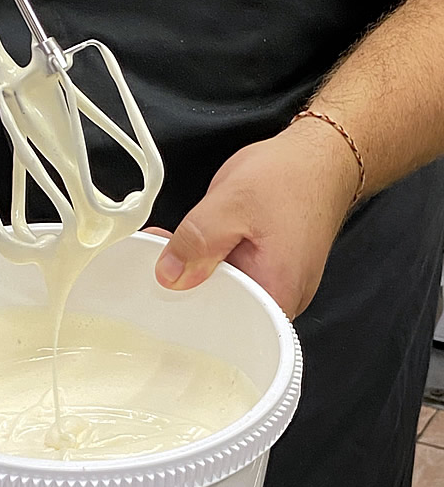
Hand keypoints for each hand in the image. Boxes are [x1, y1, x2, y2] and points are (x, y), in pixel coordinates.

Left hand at [151, 121, 358, 318]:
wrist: (324, 158)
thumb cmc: (292, 177)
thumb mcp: (232, 203)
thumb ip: (197, 241)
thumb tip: (169, 275)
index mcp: (276, 294)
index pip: (222, 327)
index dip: (185, 309)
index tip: (161, 287)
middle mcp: (281, 299)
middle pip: (221, 311)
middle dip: (187, 286)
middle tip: (163, 258)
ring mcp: (277, 287)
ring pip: (225, 292)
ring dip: (199, 270)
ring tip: (180, 244)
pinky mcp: (270, 273)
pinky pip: (235, 276)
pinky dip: (214, 261)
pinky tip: (204, 241)